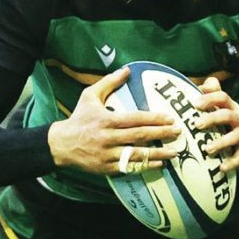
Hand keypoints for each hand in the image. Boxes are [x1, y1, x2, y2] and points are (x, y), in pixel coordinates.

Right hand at [48, 67, 182, 174]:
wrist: (61, 144)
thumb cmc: (79, 118)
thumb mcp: (90, 96)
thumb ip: (109, 82)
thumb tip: (127, 70)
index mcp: (106, 120)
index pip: (135, 119)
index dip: (154, 119)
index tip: (170, 118)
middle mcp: (108, 137)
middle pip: (139, 136)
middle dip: (161, 134)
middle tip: (178, 132)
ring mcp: (108, 154)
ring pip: (137, 154)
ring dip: (158, 153)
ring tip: (174, 152)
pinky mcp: (106, 168)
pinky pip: (130, 167)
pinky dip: (145, 165)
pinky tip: (158, 163)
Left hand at [195, 76, 238, 172]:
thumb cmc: (226, 125)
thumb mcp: (219, 109)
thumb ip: (210, 95)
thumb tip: (196, 84)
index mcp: (230, 107)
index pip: (222, 97)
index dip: (210, 98)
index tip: (195, 104)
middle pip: (227, 115)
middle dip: (212, 118)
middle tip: (197, 124)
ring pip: (236, 136)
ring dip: (221, 142)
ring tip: (208, 149)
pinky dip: (232, 162)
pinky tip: (222, 167)